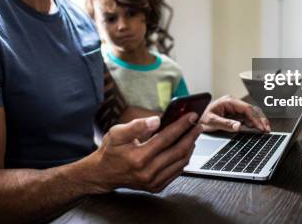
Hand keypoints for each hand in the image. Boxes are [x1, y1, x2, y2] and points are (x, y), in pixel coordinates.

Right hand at [85, 113, 201, 193]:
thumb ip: (137, 125)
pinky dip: (184, 159)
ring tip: (193, 134)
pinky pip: (176, 172)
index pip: (166, 138)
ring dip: (190, 147)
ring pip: (180, 162)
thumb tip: (156, 120)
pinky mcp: (156, 186)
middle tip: (198, 125)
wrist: (103, 174)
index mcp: (138, 158)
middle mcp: (147, 172)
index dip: (181, 126)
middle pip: (178, 151)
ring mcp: (153, 181)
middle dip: (191, 135)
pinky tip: (185, 148)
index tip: (191, 116)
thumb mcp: (116, 133)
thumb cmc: (110, 151)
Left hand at [200, 95, 270, 132]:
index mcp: (228, 101)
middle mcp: (233, 103)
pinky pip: (247, 117)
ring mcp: (234, 108)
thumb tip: (238, 126)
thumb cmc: (201, 118)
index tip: (260, 127)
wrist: (195, 119)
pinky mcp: (234, 114)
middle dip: (260, 119)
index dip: (255, 118)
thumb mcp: (211, 121)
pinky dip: (253, 123)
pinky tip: (257, 129)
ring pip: (251, 113)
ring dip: (258, 121)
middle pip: (252, 109)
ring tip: (265, 129)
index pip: (246, 108)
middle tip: (267, 129)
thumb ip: (225, 124)